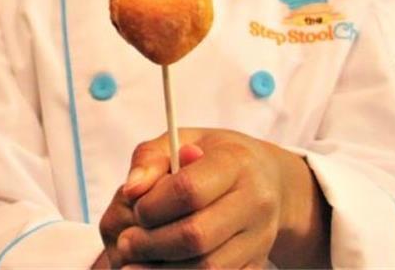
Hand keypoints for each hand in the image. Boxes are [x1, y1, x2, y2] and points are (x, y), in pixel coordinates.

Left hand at [100, 128, 327, 267]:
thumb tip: (131, 190)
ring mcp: (259, 238)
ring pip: (207, 269)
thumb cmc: (216, 157)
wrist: (268, 181)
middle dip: (152, 244)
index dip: (153, 206)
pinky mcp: (255, 265)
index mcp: (236, 163)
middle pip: (196, 236)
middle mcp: (255, 202)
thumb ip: (151, 158)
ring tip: (134, 264)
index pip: (189, 190)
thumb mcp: (185, 139)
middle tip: (126, 242)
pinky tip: (159, 269)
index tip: (135, 209)